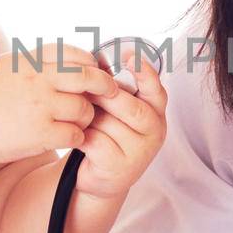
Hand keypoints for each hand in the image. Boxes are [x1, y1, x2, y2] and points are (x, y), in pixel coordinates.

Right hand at [0, 41, 120, 162]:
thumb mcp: (8, 64)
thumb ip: (37, 59)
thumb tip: (68, 55)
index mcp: (32, 60)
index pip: (78, 55)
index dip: (93, 65)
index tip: (97, 73)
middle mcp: (39, 79)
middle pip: (89, 78)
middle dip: (106, 87)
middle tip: (111, 94)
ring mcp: (41, 106)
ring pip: (85, 109)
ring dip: (87, 117)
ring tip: (79, 121)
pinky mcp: (41, 133)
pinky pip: (75, 134)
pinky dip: (77, 137)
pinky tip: (69, 137)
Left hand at [73, 50, 167, 201]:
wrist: (102, 177)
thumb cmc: (108, 135)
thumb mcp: (116, 110)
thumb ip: (113, 89)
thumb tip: (97, 58)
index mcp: (156, 112)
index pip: (156, 90)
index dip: (144, 72)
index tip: (129, 55)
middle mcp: (155, 132)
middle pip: (130, 106)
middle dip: (105, 96)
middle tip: (85, 87)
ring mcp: (140, 152)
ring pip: (110, 124)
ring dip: (89, 117)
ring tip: (78, 115)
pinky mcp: (120, 168)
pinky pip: (97, 142)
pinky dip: (82, 135)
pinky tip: (76, 134)